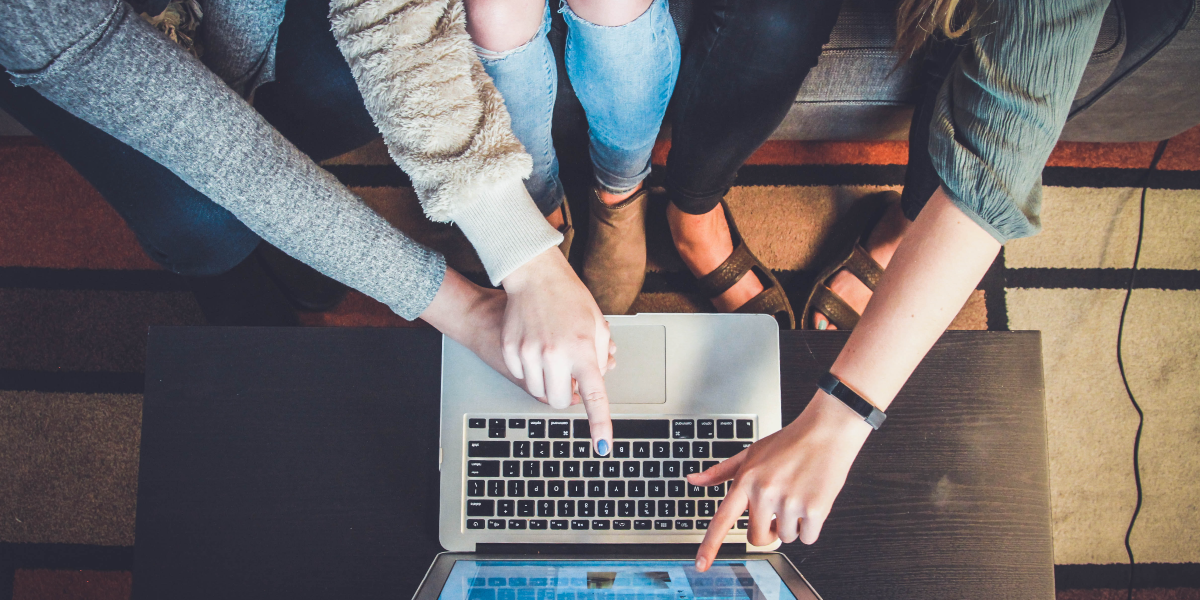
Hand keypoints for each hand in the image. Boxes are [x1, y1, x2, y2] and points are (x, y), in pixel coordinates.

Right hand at [500, 248, 614, 455]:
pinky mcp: (510, 350)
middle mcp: (555, 354)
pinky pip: (521, 376)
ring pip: (538, 391)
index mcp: (583, 349)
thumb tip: (596, 383)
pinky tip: (535, 346)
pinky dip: (530, 369)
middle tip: (569, 376)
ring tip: (553, 356)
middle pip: (559, 401)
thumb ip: (600, 358)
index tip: (602, 446)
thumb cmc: (569, 298)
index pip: (594, 396)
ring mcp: (529, 353)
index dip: (600, 424)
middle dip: (566, 395)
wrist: (535, 276)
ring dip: (548, 382)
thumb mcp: (597, 325)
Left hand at [688, 391, 872, 570]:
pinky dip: (811, 526)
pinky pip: (807, 538)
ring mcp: (789, 502)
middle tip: (778, 510)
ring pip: (785, 537)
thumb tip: (693, 480)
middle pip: (757, 538)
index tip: (701, 565)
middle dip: (768, 530)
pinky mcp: (815, 509)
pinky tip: (812, 501)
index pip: (723, 520)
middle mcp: (765, 493)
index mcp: (746, 480)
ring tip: (797, 495)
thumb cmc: (789, 442)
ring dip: (792, 525)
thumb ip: (721, 472)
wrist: (826, 431)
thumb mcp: (750, 453)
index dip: (710, 545)